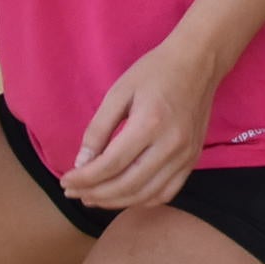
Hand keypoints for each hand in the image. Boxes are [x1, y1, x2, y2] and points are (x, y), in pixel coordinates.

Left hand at [62, 34, 217, 209]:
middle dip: (95, 193)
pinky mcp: (193, 159)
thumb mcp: (118, 92)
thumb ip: (98, 129)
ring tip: (92, 197)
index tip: (65, 182)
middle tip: (74, 192)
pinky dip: (142, 200)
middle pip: (127, 184)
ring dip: (115, 201)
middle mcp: (171, 145)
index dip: (84, 178)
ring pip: (145, 194)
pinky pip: (166, 192)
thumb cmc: (155, 71)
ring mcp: (186, 155)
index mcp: (150, 124)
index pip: (110, 164)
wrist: (198, 62)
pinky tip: (124, 195)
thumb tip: (82, 163)